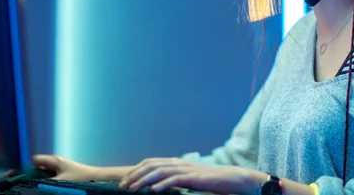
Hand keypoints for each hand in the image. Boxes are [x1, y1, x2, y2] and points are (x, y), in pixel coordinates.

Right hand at [7, 154, 99, 180]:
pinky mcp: (61, 175)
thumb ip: (44, 183)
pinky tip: (35, 188)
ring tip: (21, 186)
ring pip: (40, 174)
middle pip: (34, 167)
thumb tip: (31, 185)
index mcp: (53, 160)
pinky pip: (46, 178)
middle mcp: (54, 163)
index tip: (10, 173)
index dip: (21, 166)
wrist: (96, 178)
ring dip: (32, 179)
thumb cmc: (80, 177)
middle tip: (12, 182)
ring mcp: (57, 169)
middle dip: (24, 174)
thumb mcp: (60, 182)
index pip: (32, 160)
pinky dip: (40, 182)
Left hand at [118, 157, 266, 194]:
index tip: (125, 179)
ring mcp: (185, 169)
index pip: (151, 162)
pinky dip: (163, 184)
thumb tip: (159, 186)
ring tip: (133, 189)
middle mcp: (178, 163)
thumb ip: (176, 179)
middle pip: (151, 165)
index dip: (136, 170)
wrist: (230, 178)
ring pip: (159, 172)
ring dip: (144, 180)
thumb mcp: (189, 179)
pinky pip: (175, 180)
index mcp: (176, 162)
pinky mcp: (193, 177)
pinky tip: (154, 190)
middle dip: (135, 175)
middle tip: (122, 185)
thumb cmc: (210, 181)